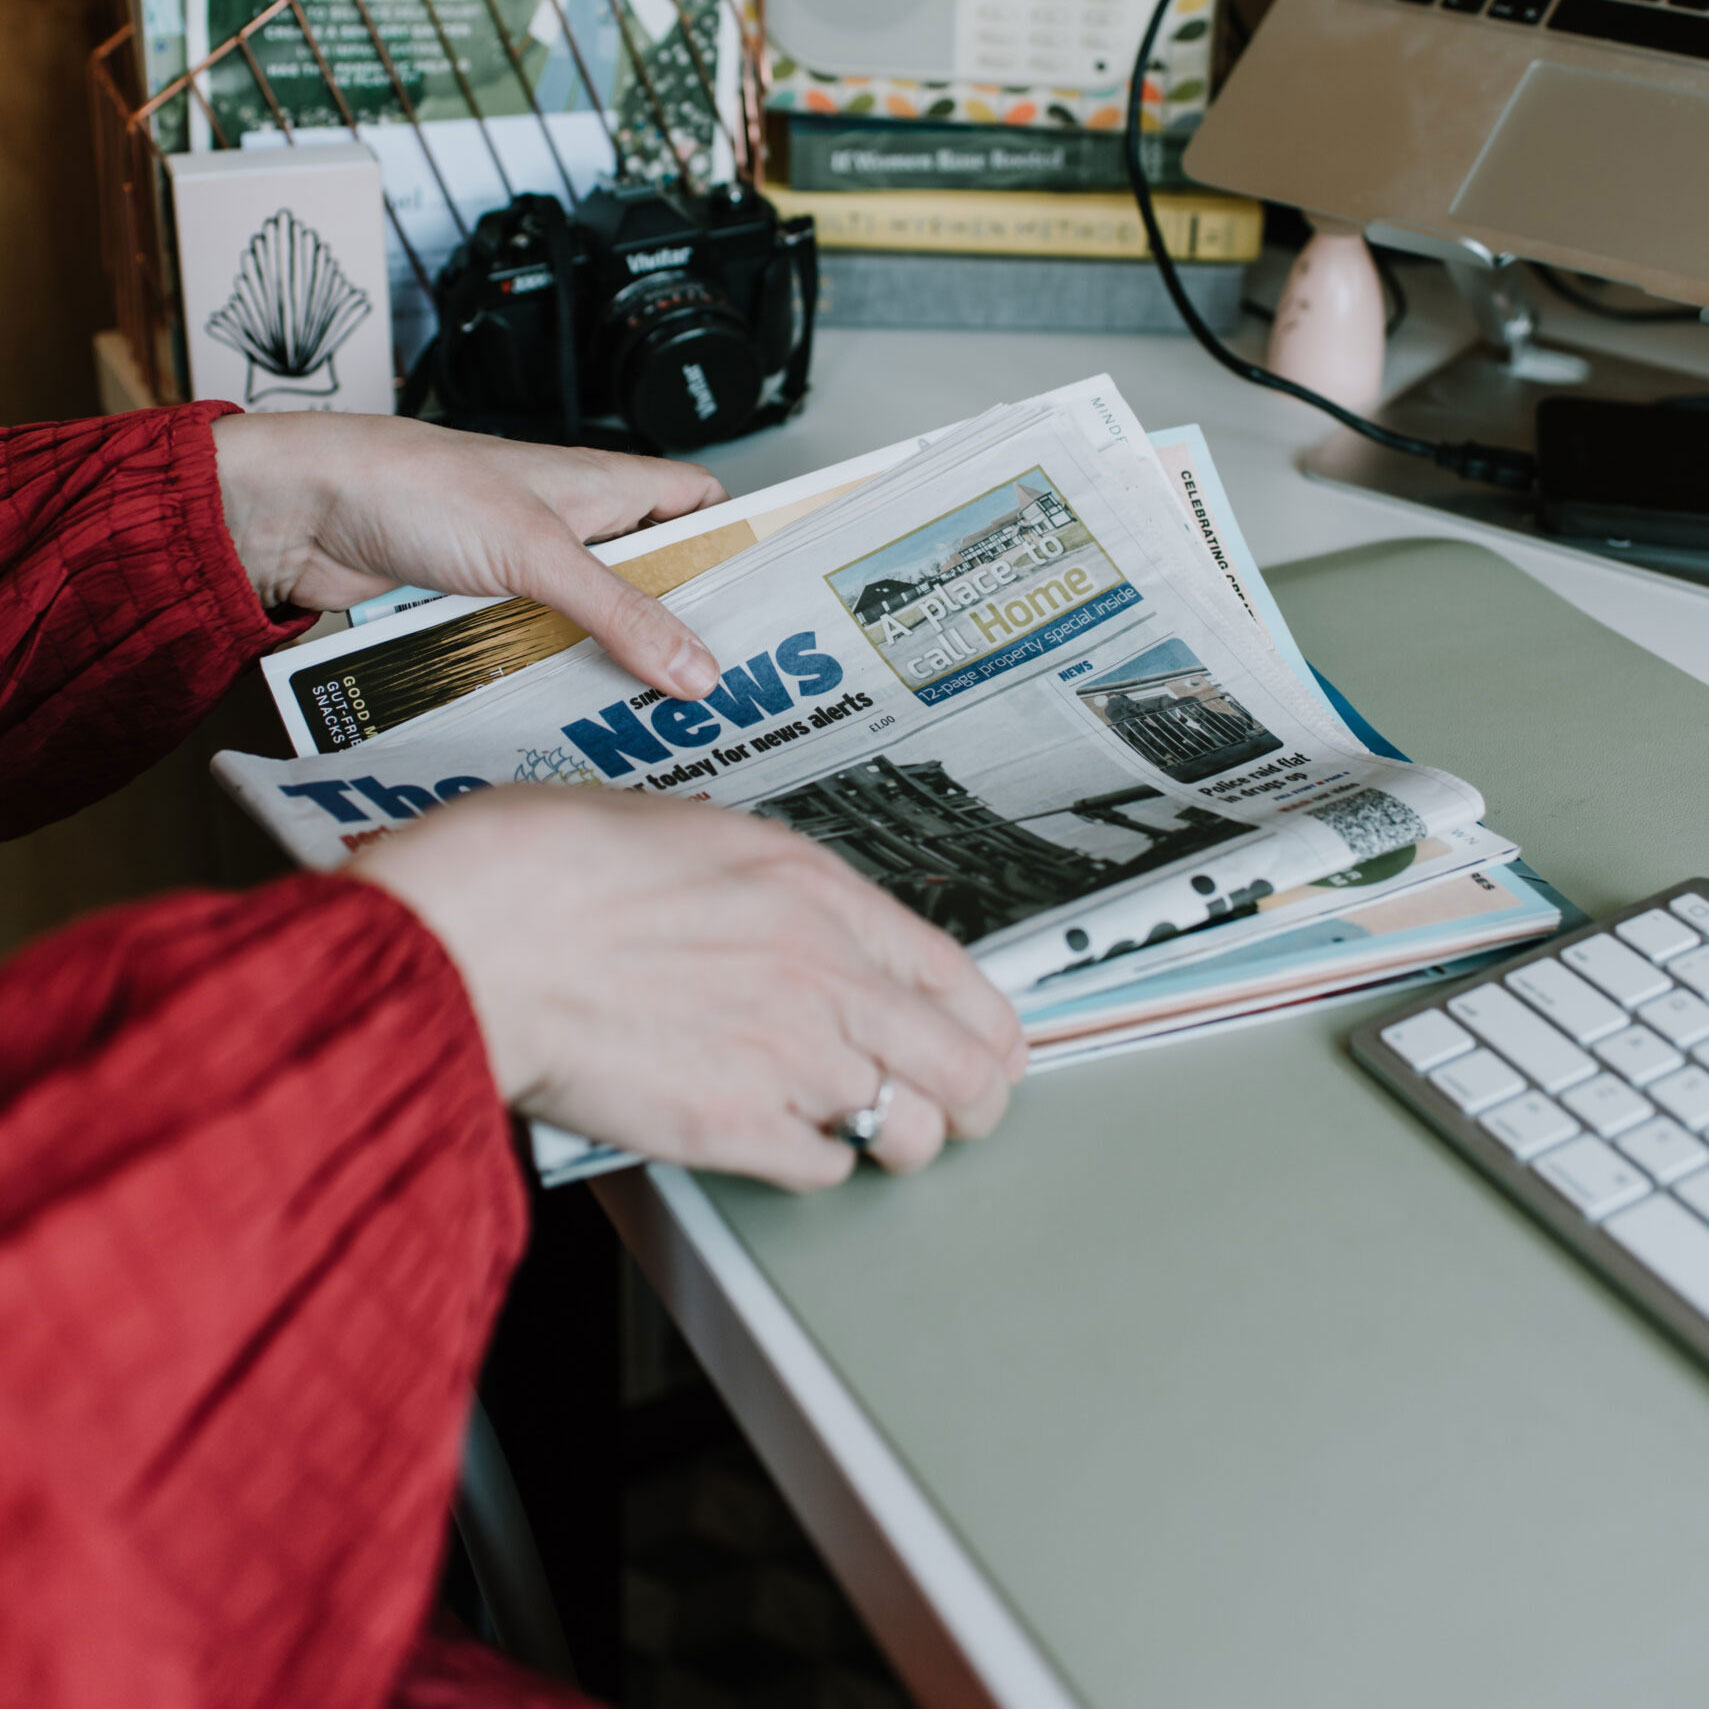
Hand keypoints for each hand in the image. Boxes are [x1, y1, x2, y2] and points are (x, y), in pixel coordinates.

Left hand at [212, 412, 726, 699]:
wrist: (303, 511)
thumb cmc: (414, 487)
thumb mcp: (538, 552)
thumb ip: (620, 612)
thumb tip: (697, 669)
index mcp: (603, 485)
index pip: (698, 502)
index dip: (739, 539)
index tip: (773, 597)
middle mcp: (573, 525)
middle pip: (655, 577)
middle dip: (687, 626)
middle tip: (729, 686)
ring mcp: (527, 570)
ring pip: (598, 622)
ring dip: (620, 663)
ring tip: (664, 719)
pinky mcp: (485, 610)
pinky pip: (543, 650)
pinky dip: (560, 679)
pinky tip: (579, 717)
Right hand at [351, 787, 1028, 1191]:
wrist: (471, 934)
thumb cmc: (548, 867)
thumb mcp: (689, 830)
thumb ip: (769, 882)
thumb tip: (796, 915)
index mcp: (816, 891)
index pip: (959, 977)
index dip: (991, 1029)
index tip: (993, 1049)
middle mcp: (824, 975)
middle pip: (966, 1071)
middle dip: (974, 1101)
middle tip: (958, 1113)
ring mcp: (786, 1056)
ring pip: (909, 1132)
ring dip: (896, 1139)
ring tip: (872, 1136)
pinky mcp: (732, 1129)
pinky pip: (823, 1172)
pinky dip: (815, 1166)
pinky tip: (784, 1141)